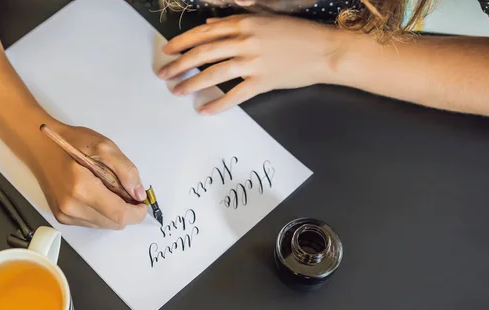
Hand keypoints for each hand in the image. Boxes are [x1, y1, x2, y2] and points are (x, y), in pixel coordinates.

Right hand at [30, 122, 147, 228]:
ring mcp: (65, 215)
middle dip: (127, 211)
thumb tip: (138, 195)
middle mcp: (72, 207)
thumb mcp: (105, 147)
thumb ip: (126, 171)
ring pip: (104, 225)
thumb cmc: (72, 142)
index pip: (119, 215)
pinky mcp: (62, 217)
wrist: (39, 146)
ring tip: (109, 190)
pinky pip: (92, 223)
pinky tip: (97, 194)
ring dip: (114, 212)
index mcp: (82, 188)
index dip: (137, 213)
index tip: (143, 203)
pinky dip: (101, 212)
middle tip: (127, 191)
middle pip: (114, 223)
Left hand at [158, 14, 341, 113]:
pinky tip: (204, 110)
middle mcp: (245, 41)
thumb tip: (209, 24)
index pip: (204, 33)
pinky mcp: (263, 82)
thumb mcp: (265, 20)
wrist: (324, 50)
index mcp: (244, 23)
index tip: (167, 51)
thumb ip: (236, 21)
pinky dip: (218, 103)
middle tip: (163, 75)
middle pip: (203, 53)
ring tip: (177, 91)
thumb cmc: (296, 34)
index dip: (182, 43)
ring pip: (214, 73)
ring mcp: (253, 62)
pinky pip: (235, 95)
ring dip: (192, 83)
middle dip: (179, 65)